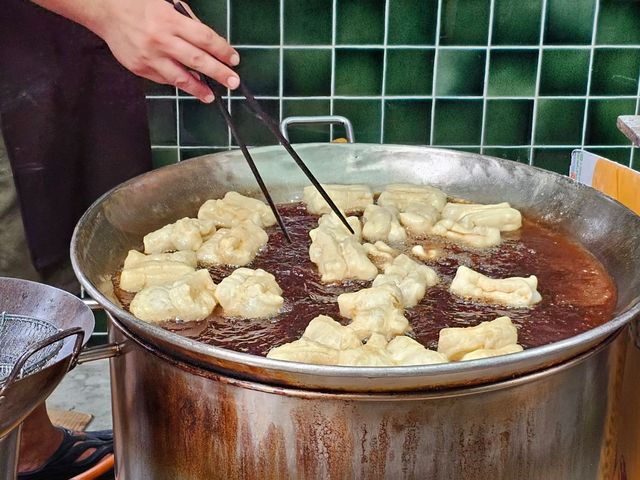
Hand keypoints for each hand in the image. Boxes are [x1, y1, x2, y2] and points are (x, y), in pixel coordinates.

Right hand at [89, 0, 239, 101]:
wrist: (106, 11)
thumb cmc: (140, 4)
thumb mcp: (168, 3)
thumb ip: (188, 21)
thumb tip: (208, 43)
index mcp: (170, 20)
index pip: (204, 38)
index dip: (222, 50)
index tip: (234, 59)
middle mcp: (161, 40)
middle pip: (197, 61)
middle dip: (219, 73)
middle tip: (233, 82)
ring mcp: (150, 57)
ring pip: (180, 78)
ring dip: (199, 88)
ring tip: (211, 96)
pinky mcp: (140, 68)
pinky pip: (164, 79)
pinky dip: (178, 82)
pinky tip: (189, 86)